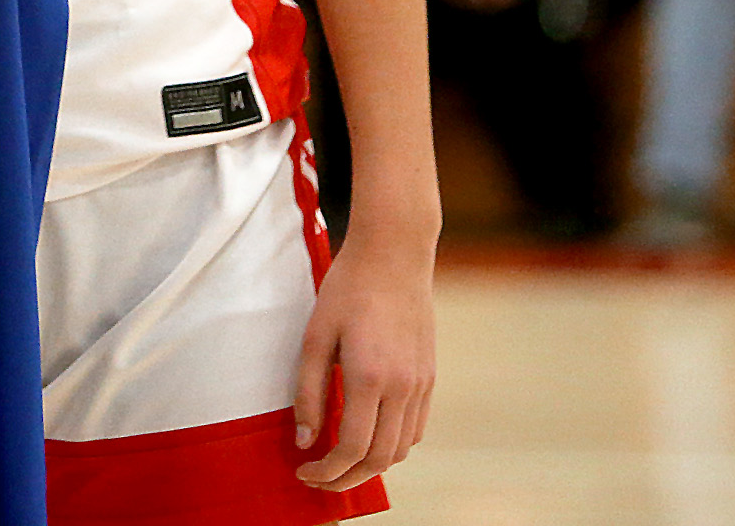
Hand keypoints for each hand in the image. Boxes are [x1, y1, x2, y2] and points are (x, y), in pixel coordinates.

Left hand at [293, 227, 435, 492]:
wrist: (395, 255)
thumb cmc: (348, 289)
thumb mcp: (315, 336)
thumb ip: (308, 391)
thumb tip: (304, 440)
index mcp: (369, 376)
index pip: (352, 448)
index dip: (326, 470)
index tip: (304, 472)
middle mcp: (402, 387)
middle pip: (379, 459)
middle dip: (346, 479)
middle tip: (318, 478)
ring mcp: (421, 384)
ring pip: (401, 449)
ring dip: (370, 465)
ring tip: (340, 461)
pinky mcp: (430, 378)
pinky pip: (415, 429)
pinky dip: (392, 445)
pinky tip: (368, 436)